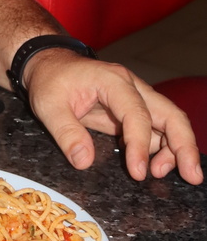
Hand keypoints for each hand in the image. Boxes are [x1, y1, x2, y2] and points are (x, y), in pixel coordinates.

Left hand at [24, 48, 202, 185]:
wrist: (50, 64)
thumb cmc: (50, 81)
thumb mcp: (48, 106)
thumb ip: (66, 133)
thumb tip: (84, 162)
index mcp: (113, 81)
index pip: (136, 114)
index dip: (140, 145)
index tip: (138, 173)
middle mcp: (132, 87)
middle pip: (170, 114)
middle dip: (184, 145)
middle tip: (191, 176)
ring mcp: (136, 98)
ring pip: (168, 122)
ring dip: (174, 149)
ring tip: (160, 173)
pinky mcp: (133, 110)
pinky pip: (155, 128)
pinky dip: (161, 148)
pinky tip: (155, 166)